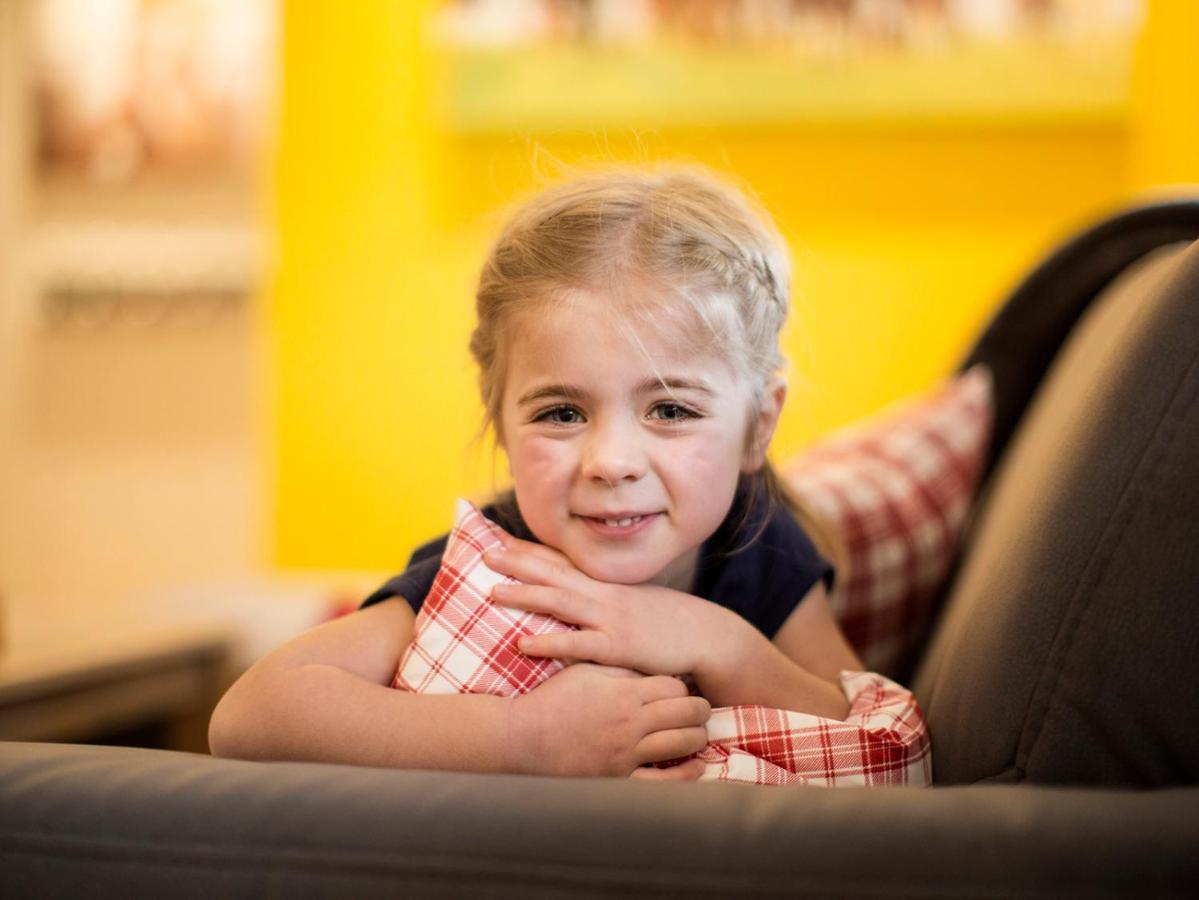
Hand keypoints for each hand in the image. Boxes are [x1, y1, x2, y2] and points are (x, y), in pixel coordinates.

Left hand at [484, 537, 740, 679]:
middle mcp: (604, 594)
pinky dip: (548, 643)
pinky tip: (522, 645)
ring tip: (492, 592)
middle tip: (483, 553)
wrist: (707, 635)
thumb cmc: (671, 623)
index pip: (561, 560)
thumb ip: (608, 599)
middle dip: (518, 562)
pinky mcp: (616, 646)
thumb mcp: (637, 602)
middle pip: (553, 573)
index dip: (529, 551)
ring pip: (559, 602)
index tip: (499, 540)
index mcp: (607, 583)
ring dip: (525, 595)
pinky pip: (575, 644)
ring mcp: (609, 618)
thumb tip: (583, 597)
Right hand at [508, 663, 709, 776]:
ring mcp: (627, 753)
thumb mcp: (585, 671)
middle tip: (701, 709)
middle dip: (699, 709)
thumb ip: (620, 670)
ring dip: (697, 737)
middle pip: (686, 713)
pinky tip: (697, 767)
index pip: (673, 687)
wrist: (522, 738)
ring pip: (682, 743)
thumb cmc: (551, 700)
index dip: (682, 687)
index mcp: (624, 693)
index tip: (681, 689)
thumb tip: (648, 670)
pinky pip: (664, 782)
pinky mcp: (620, 778)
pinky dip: (687, 774)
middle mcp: (631, 723)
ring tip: (700, 733)